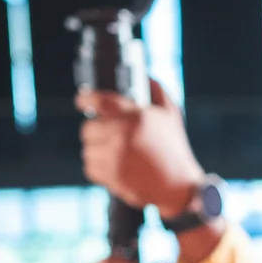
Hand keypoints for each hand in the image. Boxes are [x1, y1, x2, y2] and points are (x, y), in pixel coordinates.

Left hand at [78, 80, 205, 214]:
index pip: (99, 101)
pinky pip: (90, 168)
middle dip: (96, 132)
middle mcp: (123, 135)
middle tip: (107, 137)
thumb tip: (144, 75)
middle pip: (87, 129)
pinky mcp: (113, 177)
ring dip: (96, 152)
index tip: (81, 101)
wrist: (180, 187)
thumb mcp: (172, 115)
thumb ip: (157, 91)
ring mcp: (116, 157)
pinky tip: (112, 168)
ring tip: (113, 155)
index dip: (85, 99)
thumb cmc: (175, 150)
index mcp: (135, 116)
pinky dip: (97, 169)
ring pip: (87, 150)